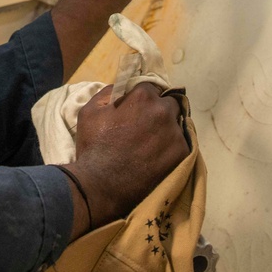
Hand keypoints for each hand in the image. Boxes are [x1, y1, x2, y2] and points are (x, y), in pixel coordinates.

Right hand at [63, 82, 188, 228]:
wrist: (102, 185)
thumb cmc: (93, 146)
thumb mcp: (89, 111)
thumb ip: (108, 93)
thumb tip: (123, 88)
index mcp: (142, 97)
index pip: (150, 87)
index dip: (141, 98)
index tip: (135, 108)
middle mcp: (163, 111)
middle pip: (167, 104)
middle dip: (157, 111)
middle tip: (144, 126)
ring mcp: (175, 133)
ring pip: (175, 124)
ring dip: (165, 130)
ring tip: (150, 145)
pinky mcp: (182, 154)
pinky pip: (180, 144)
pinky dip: (170, 147)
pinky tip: (156, 156)